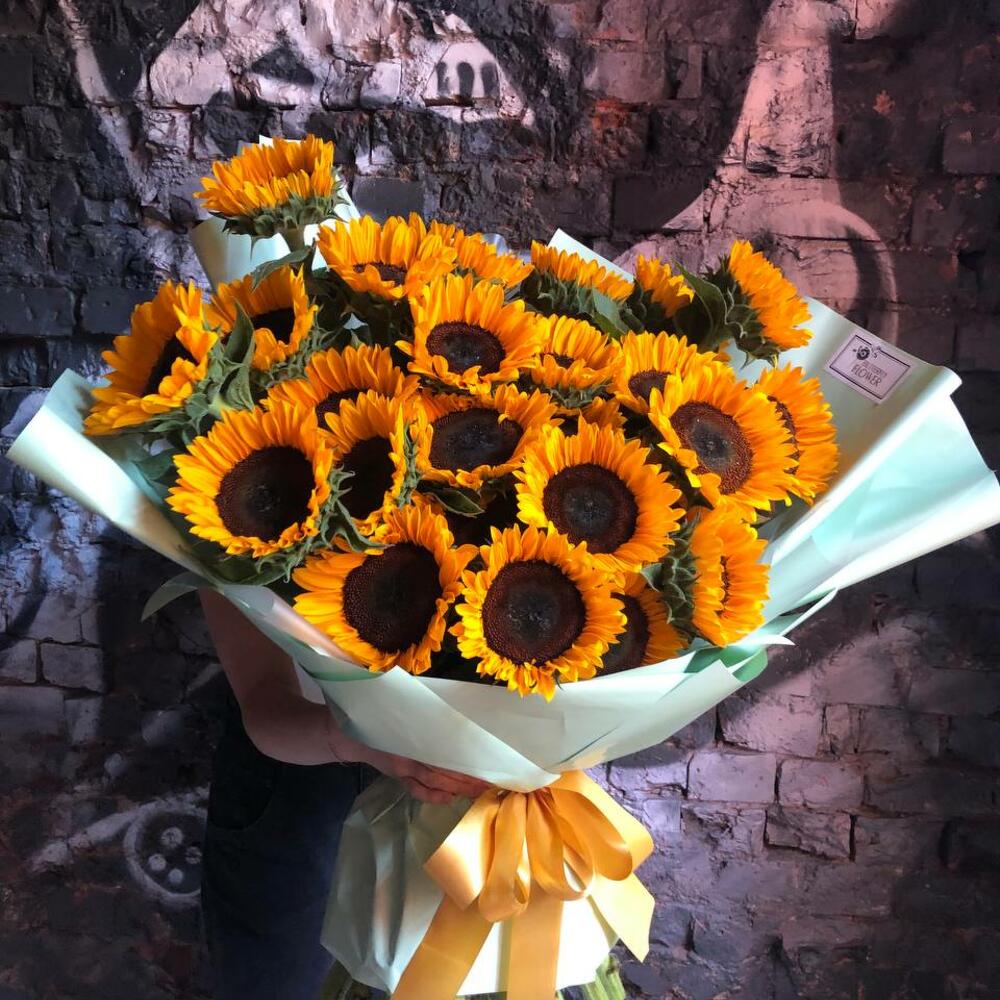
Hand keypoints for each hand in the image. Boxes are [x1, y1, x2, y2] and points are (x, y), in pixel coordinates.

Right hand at [325, 715, 490, 804]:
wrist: (345, 734)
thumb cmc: (376, 713)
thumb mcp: (398, 706)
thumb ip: (419, 706)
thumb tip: (446, 699)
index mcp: (410, 738)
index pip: (442, 754)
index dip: (463, 761)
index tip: (484, 760)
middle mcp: (407, 757)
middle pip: (442, 772)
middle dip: (466, 779)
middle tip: (490, 781)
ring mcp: (402, 770)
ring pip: (433, 783)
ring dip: (456, 788)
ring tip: (478, 790)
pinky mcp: (397, 776)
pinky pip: (417, 790)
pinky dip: (434, 796)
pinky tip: (449, 798)